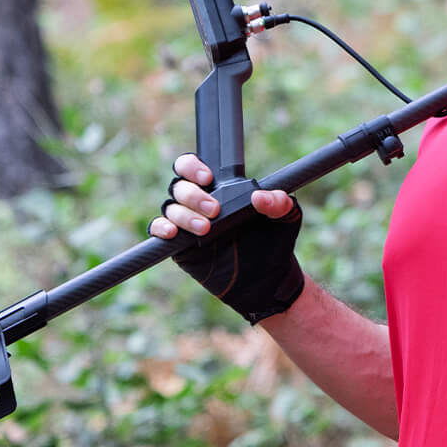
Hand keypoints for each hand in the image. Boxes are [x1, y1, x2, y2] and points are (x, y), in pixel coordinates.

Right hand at [152, 153, 305, 323]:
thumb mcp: (285, 218)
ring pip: (170, 208)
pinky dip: (161, 229)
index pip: (191, 167)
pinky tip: (173, 233)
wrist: (269, 279)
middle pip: (179, 187)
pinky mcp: (180, 246)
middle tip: (214, 210)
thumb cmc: (275, 241)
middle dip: (193, 196)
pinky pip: (160, 231)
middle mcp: (198, 202)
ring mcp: (187, 223)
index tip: (208, 178)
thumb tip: (260, 197)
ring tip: (205, 229)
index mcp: (219, 188)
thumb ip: (279, 202)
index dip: (192, 167)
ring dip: (184, 215)